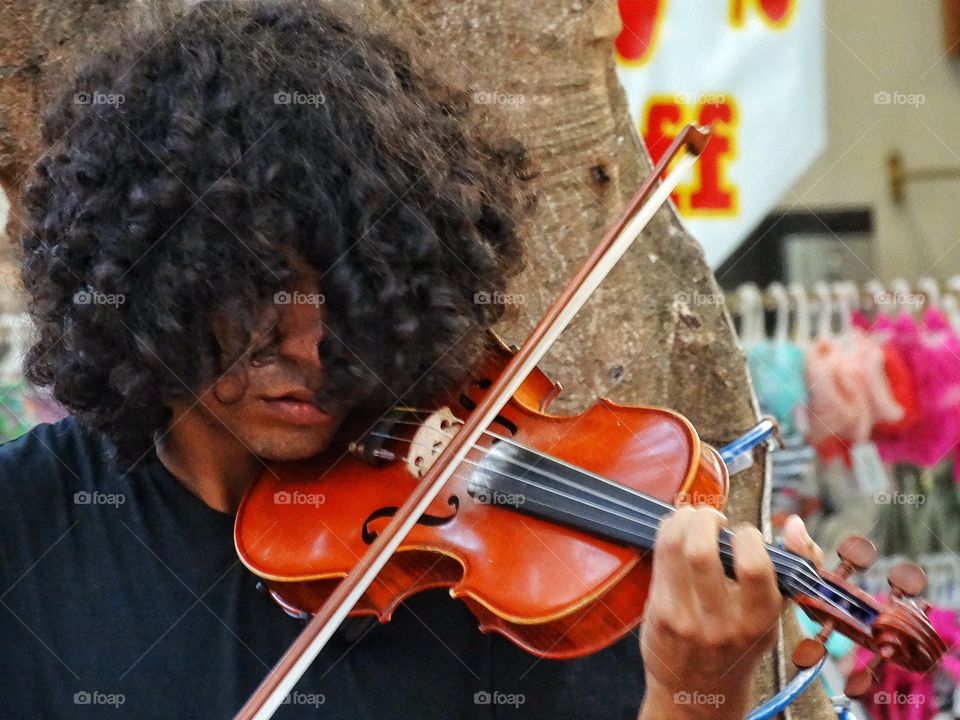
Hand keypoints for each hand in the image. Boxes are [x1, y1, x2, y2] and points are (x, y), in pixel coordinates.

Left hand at [638, 510, 821, 719]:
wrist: (700, 692)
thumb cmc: (741, 642)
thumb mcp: (775, 614)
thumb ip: (796, 567)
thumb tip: (795, 524)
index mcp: (759, 620)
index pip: (754, 566)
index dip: (747, 536)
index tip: (745, 535)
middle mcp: (721, 622)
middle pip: (702, 552)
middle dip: (706, 518)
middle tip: (713, 518)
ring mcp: (685, 618)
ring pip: (675, 548)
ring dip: (683, 519)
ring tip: (694, 518)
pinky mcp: (658, 612)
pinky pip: (659, 557)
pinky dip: (668, 531)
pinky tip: (677, 530)